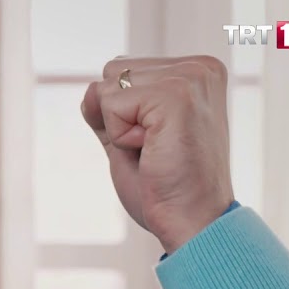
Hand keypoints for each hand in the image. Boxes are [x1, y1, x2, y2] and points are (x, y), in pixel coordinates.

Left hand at [81, 56, 235, 253]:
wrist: (192, 221)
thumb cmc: (165, 188)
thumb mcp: (130, 139)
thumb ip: (110, 110)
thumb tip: (90, 91)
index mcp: (194, 72)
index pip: (123, 71)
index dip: (122, 115)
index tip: (157, 142)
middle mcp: (198, 68)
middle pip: (113, 71)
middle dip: (118, 118)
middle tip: (155, 148)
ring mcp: (190, 78)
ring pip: (109, 87)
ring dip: (119, 128)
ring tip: (156, 149)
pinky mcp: (177, 94)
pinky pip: (111, 104)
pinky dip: (120, 137)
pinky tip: (154, 151)